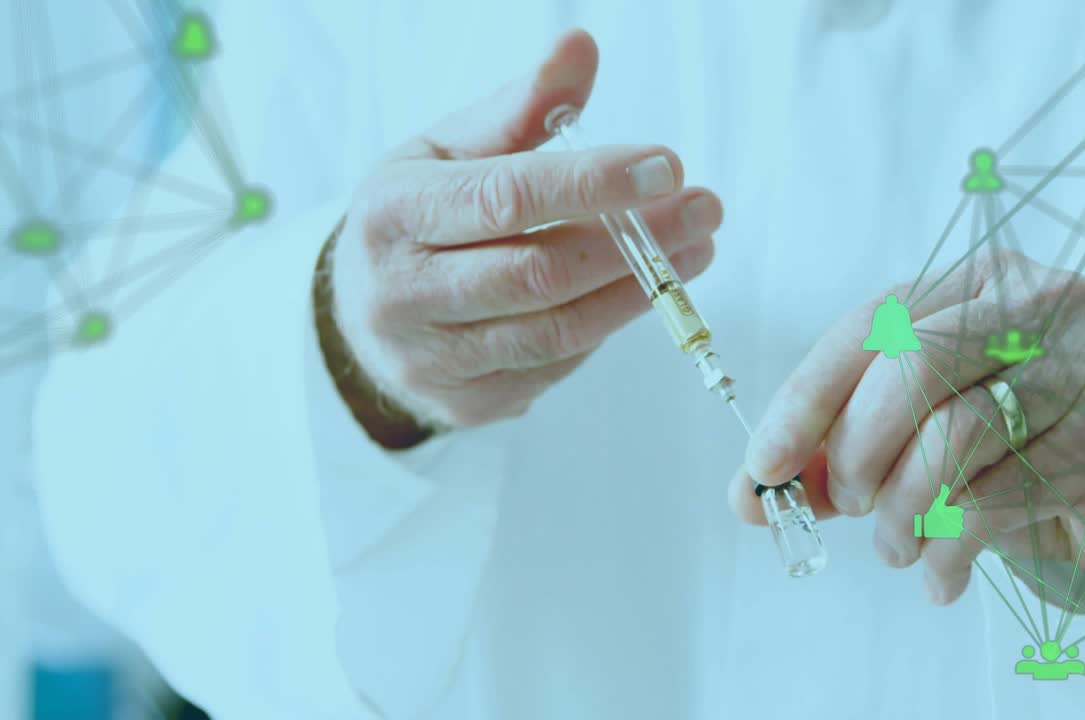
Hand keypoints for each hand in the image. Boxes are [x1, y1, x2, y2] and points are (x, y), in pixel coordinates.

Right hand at [326, 30, 722, 430]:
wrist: (358, 318)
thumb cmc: (417, 219)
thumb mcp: (449, 151)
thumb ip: (521, 106)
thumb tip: (580, 46)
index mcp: (394, 214)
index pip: (505, 197)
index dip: (592, 183)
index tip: (667, 165)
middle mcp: (403, 294)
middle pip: (539, 272)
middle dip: (635, 241)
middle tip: (702, 210)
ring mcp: (432, 360)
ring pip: (556, 331)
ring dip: (638, 291)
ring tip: (694, 251)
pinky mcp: (466, 404)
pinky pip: (555, 366)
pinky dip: (603, 325)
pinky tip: (637, 291)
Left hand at [728, 250, 1084, 605]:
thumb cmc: (1011, 439)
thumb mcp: (917, 428)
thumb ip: (834, 451)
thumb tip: (750, 494)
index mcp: (973, 283)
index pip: (871, 326)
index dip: (806, 400)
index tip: (764, 466)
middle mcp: (1036, 306)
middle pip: (914, 364)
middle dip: (857, 450)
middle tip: (847, 504)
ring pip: (959, 432)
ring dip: (903, 509)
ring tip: (894, 546)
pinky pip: (1003, 496)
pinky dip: (951, 547)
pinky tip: (940, 574)